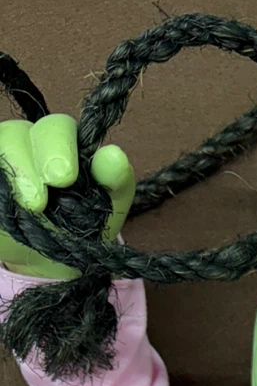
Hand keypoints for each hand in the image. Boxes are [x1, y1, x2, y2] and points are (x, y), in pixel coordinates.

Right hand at [0, 115, 133, 278]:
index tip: (66, 178)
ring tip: (32, 207)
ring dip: (16, 175)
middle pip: (19, 132)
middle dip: (31, 164)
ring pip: (0, 147)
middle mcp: (29, 141)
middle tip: (42, 198)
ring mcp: (5, 158)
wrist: (56, 258)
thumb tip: (113, 156)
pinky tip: (10, 204)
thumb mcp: (109, 205)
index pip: (57, 127)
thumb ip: (115, 180)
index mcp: (64, 141)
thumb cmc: (85, 223)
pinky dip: (2, 184)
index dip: (59, 146)